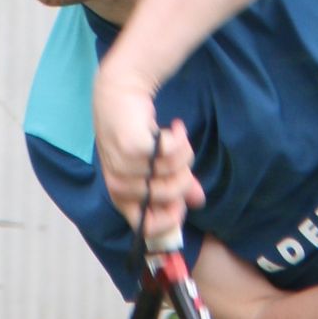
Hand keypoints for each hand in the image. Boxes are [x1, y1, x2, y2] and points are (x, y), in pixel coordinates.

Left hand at [93, 62, 202, 245]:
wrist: (119, 91)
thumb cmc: (135, 130)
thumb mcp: (153, 162)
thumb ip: (175, 182)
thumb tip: (198, 200)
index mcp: (121, 196)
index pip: (147, 227)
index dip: (170, 219)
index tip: (184, 202)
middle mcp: (119, 185)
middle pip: (170, 196)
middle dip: (185, 175)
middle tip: (182, 154)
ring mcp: (123, 166)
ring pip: (173, 171)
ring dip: (183, 151)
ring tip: (176, 135)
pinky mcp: (132, 146)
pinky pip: (171, 152)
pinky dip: (179, 139)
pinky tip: (175, 127)